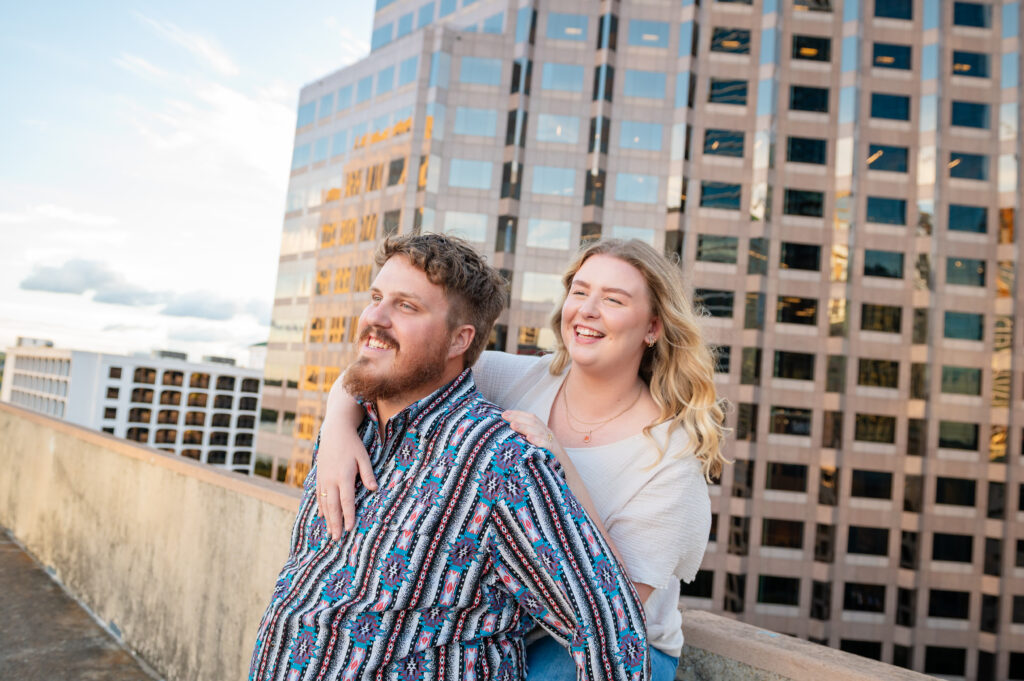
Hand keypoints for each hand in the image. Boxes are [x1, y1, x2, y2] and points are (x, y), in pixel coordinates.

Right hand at [316, 419, 377, 540]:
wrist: (334, 431)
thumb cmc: (352, 444)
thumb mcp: (364, 457)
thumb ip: (368, 474)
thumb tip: (374, 489)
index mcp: (344, 476)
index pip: (346, 500)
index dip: (348, 516)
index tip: (350, 529)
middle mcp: (331, 480)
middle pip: (332, 506)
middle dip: (335, 523)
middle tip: (337, 538)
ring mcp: (323, 478)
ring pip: (324, 503)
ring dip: (327, 519)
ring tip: (330, 532)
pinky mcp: (319, 476)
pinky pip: (318, 495)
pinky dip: (320, 507)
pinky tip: (322, 516)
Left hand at [502, 410, 567, 460]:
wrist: (566, 473)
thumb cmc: (548, 460)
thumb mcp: (538, 447)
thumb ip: (527, 440)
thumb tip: (509, 436)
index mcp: (543, 431)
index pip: (531, 418)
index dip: (518, 414)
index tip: (504, 414)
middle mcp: (548, 434)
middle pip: (533, 421)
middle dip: (518, 417)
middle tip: (504, 417)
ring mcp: (552, 443)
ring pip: (538, 431)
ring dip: (525, 427)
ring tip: (513, 425)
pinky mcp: (555, 453)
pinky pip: (547, 445)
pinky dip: (538, 440)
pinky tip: (529, 439)